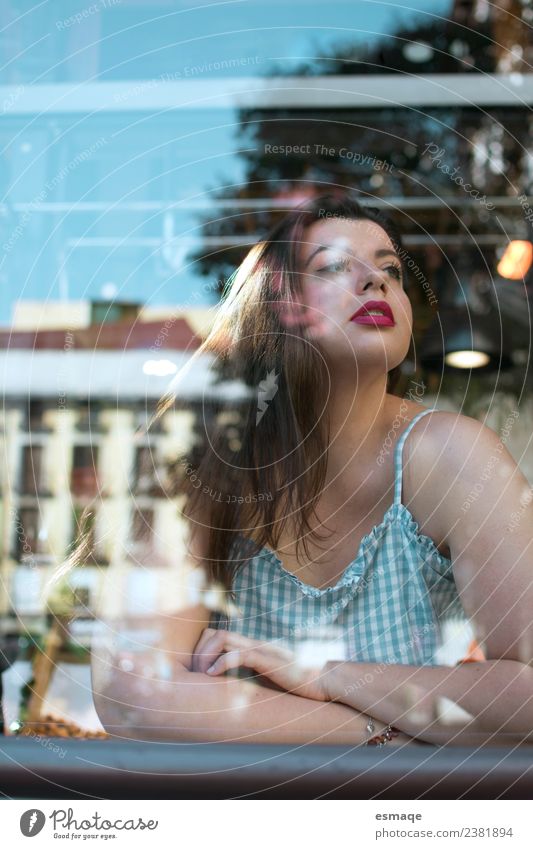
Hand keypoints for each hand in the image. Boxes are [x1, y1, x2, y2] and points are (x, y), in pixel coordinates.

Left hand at [192, 628, 329, 700]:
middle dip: (197, 652)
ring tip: (201, 677)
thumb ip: (251, 678)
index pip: (216, 636)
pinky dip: (221, 663)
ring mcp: (260, 649)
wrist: (325, 681)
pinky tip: (213, 677)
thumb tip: (232, 691)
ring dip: (205, 657)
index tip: (196, 674)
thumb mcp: (268, 680)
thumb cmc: (299, 684)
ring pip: (221, 638)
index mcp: (251, 647)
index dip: (201, 651)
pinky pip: (238, 655)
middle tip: (194, 677)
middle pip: (213, 633)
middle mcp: (253, 644)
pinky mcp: (267, 660)